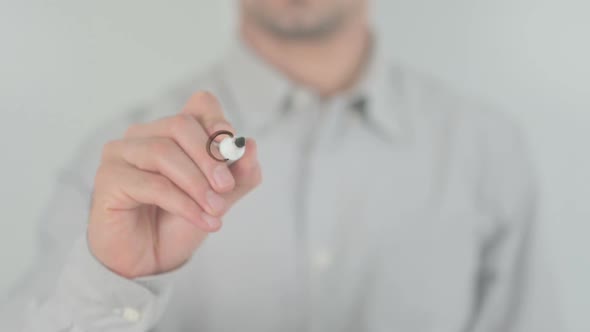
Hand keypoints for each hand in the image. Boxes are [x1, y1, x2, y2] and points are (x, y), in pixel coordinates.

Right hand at [87, 92, 261, 277]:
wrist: (148, 261)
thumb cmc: (178, 223)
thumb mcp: (219, 198)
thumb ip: (238, 175)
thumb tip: (250, 145)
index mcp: (171, 132)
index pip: (199, 105)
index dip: (218, 121)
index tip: (233, 151)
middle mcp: (143, 135)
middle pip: (181, 125)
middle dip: (210, 157)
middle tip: (227, 188)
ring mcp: (120, 154)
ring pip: (164, 152)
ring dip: (197, 183)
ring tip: (216, 210)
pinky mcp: (109, 179)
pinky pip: (152, 184)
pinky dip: (184, 204)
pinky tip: (203, 220)